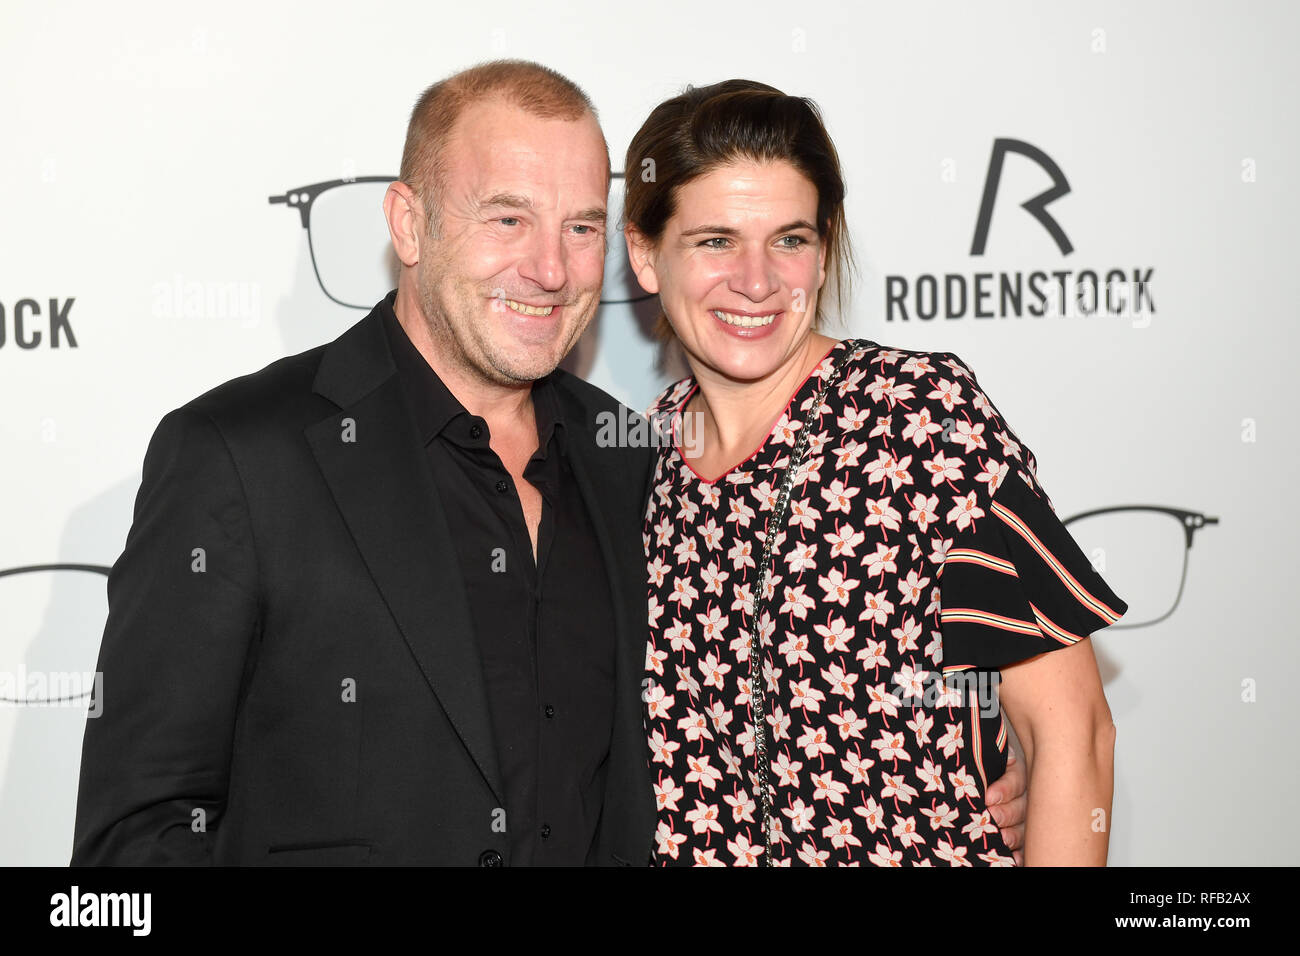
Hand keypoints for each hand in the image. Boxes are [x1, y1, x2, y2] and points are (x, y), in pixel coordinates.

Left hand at [985, 748, 1026, 865]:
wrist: (971, 779)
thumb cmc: (975, 766)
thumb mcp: (981, 756)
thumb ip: (984, 756)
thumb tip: (988, 752)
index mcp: (1016, 773)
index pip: (1015, 780)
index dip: (1004, 789)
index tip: (988, 797)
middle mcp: (1022, 797)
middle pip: (1020, 807)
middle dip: (1005, 813)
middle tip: (991, 817)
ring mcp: (1021, 819)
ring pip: (1022, 828)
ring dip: (1013, 834)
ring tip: (1001, 838)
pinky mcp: (1016, 836)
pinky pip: (1023, 847)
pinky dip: (1019, 854)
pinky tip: (1013, 858)